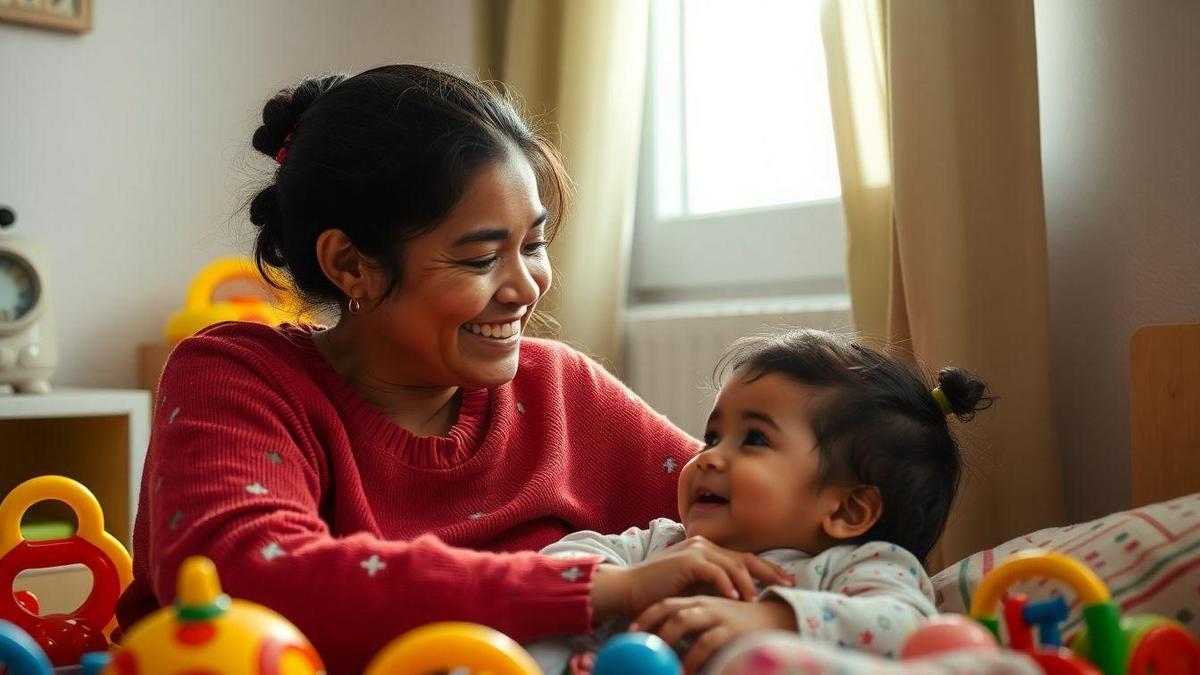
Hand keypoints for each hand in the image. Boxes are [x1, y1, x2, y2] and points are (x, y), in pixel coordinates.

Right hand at [590, 536, 792, 620]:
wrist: (629, 589)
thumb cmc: (658, 593)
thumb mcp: (692, 589)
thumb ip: (712, 588)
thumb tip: (738, 599)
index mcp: (706, 550)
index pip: (742, 559)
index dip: (766, 569)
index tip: (785, 580)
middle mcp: (703, 545)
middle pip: (744, 558)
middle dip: (769, 571)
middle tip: (789, 583)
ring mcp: (695, 550)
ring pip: (733, 564)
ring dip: (748, 583)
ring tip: (760, 598)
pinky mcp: (687, 560)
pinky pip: (714, 571)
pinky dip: (726, 584)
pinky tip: (735, 598)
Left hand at [630, 596, 797, 673]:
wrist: (777, 619)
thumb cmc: (742, 623)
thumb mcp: (716, 617)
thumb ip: (696, 623)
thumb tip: (673, 640)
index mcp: (699, 601)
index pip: (667, 604)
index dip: (647, 615)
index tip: (630, 630)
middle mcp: (706, 604)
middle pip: (671, 610)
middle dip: (651, 626)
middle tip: (636, 643)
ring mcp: (718, 615)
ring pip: (684, 622)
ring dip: (668, 642)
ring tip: (657, 660)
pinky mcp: (731, 629)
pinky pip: (707, 642)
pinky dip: (694, 657)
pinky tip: (687, 670)